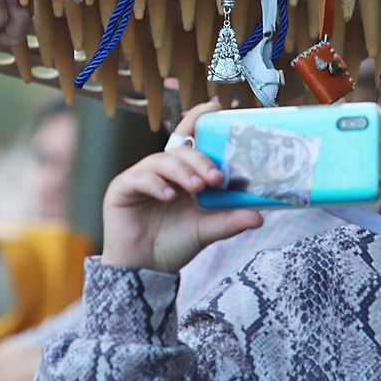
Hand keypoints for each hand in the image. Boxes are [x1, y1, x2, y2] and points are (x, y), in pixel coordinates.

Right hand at [99, 101, 262, 273]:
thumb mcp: (205, 230)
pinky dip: (156, 184)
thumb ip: (228, 220)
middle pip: (180, 150)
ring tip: (197, 188)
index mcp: (181, 174)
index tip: (216, 108)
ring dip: (182, 172)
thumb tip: (259, 215)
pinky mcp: (121, 189)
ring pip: (161, 161)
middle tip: (216, 178)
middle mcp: (160, 171)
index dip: (198, 119)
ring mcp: (139, 178)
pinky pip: (139, 178)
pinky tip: (169, 196)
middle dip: (200, 160)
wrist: (145, 272)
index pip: (189, 139)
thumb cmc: (172, 245)